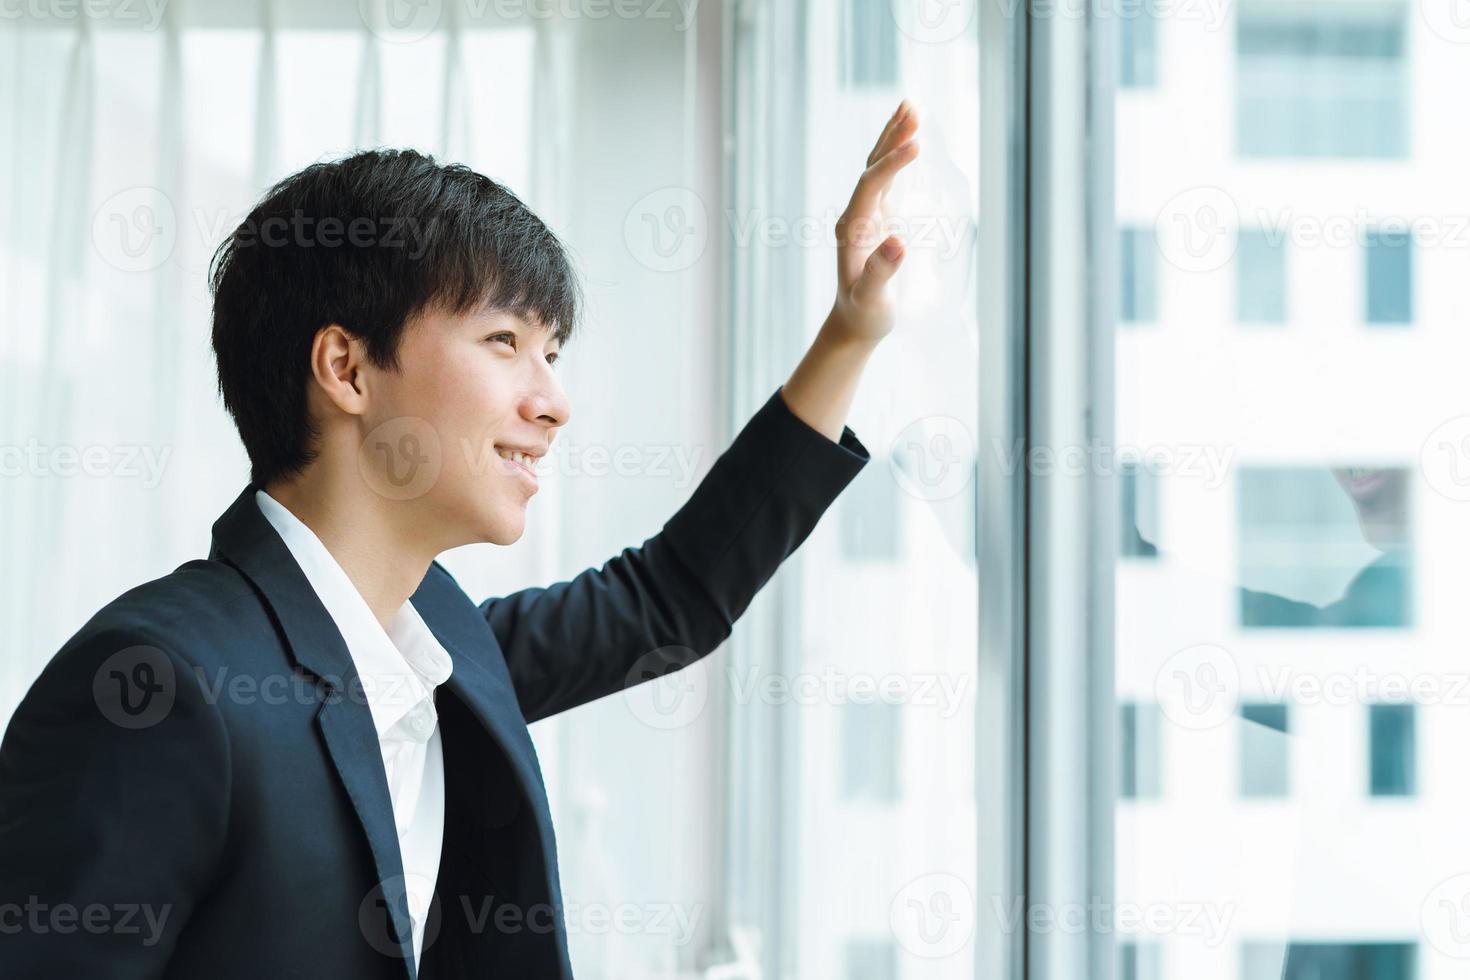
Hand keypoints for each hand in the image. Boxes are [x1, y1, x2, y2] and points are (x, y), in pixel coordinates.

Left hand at [828, 99, 920, 345]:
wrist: (854, 323)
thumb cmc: (864, 315)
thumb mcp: (871, 300)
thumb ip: (880, 273)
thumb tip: (899, 243)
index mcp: (851, 229)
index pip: (870, 186)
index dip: (892, 165)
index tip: (917, 146)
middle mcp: (855, 215)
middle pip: (872, 167)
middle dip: (892, 138)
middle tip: (913, 108)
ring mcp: (865, 214)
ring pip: (878, 168)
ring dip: (894, 138)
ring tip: (911, 107)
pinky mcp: (877, 218)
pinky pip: (886, 178)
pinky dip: (897, 156)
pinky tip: (909, 139)